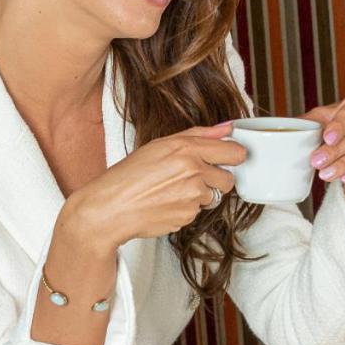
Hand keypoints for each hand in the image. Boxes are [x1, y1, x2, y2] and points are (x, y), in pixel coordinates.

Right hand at [65, 123, 244, 251]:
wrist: (110, 208)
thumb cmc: (130, 175)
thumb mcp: (160, 145)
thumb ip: (198, 135)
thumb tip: (227, 128)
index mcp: (187, 149)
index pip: (235, 152)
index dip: (233, 156)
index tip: (228, 158)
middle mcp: (193, 172)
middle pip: (228, 179)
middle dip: (215, 180)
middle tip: (191, 178)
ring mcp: (192, 196)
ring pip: (213, 197)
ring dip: (199, 196)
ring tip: (172, 191)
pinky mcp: (188, 216)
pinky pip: (198, 212)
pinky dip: (186, 209)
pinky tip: (166, 204)